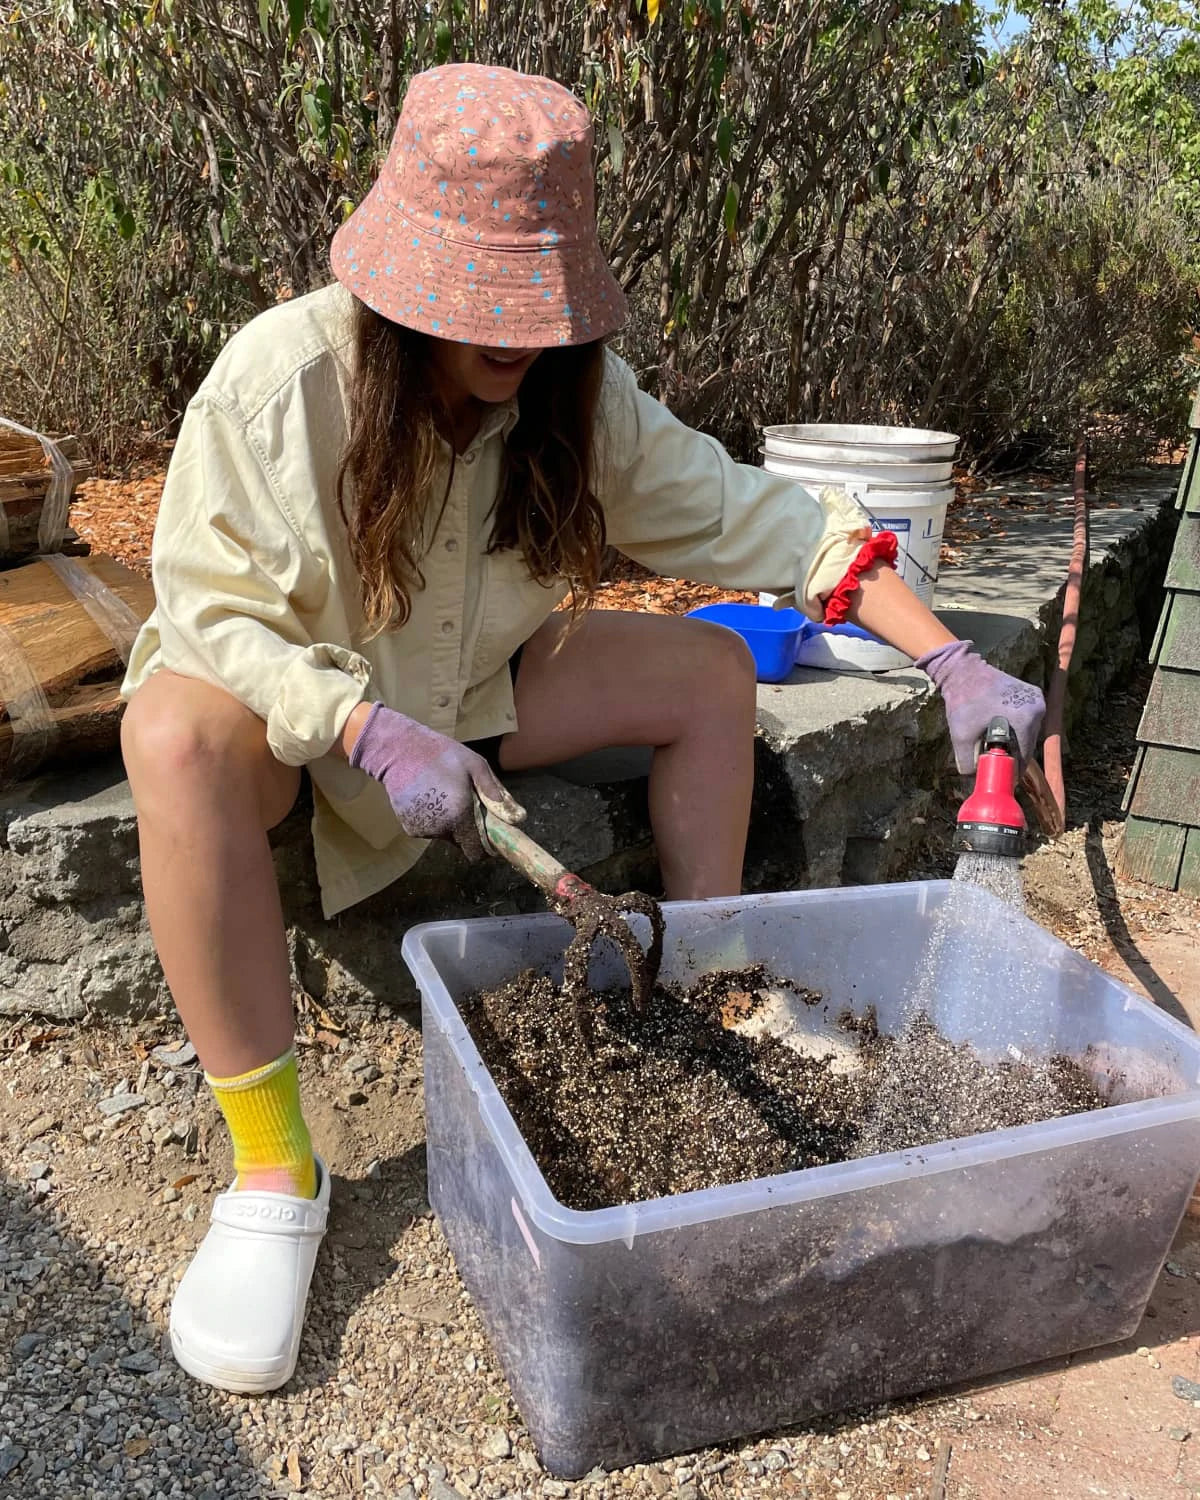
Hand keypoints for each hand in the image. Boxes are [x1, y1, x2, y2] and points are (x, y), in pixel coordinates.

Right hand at [348, 702, 524, 859]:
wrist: (398, 750)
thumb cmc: (442, 754)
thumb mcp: (475, 766)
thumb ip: (496, 793)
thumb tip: (519, 818)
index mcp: (460, 815)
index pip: (476, 852)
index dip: (485, 848)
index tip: (489, 836)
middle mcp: (440, 828)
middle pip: (462, 842)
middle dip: (467, 829)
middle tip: (464, 802)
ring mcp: (422, 830)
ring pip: (445, 835)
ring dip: (449, 822)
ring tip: (443, 794)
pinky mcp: (409, 828)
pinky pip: (429, 829)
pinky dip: (433, 819)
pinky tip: (428, 797)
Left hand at [916, 640, 1044, 773]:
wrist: (962, 671)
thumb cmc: (963, 701)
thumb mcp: (960, 737)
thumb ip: (968, 764)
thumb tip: (975, 779)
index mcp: (1026, 718)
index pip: (1025, 754)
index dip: (1013, 769)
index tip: (1003, 776)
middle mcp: (1037, 707)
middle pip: (1028, 743)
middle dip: (1013, 753)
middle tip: (997, 760)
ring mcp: (1037, 698)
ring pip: (1028, 732)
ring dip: (1014, 740)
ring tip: (995, 743)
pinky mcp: (1031, 693)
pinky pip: (1026, 719)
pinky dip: (1015, 727)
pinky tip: (999, 728)